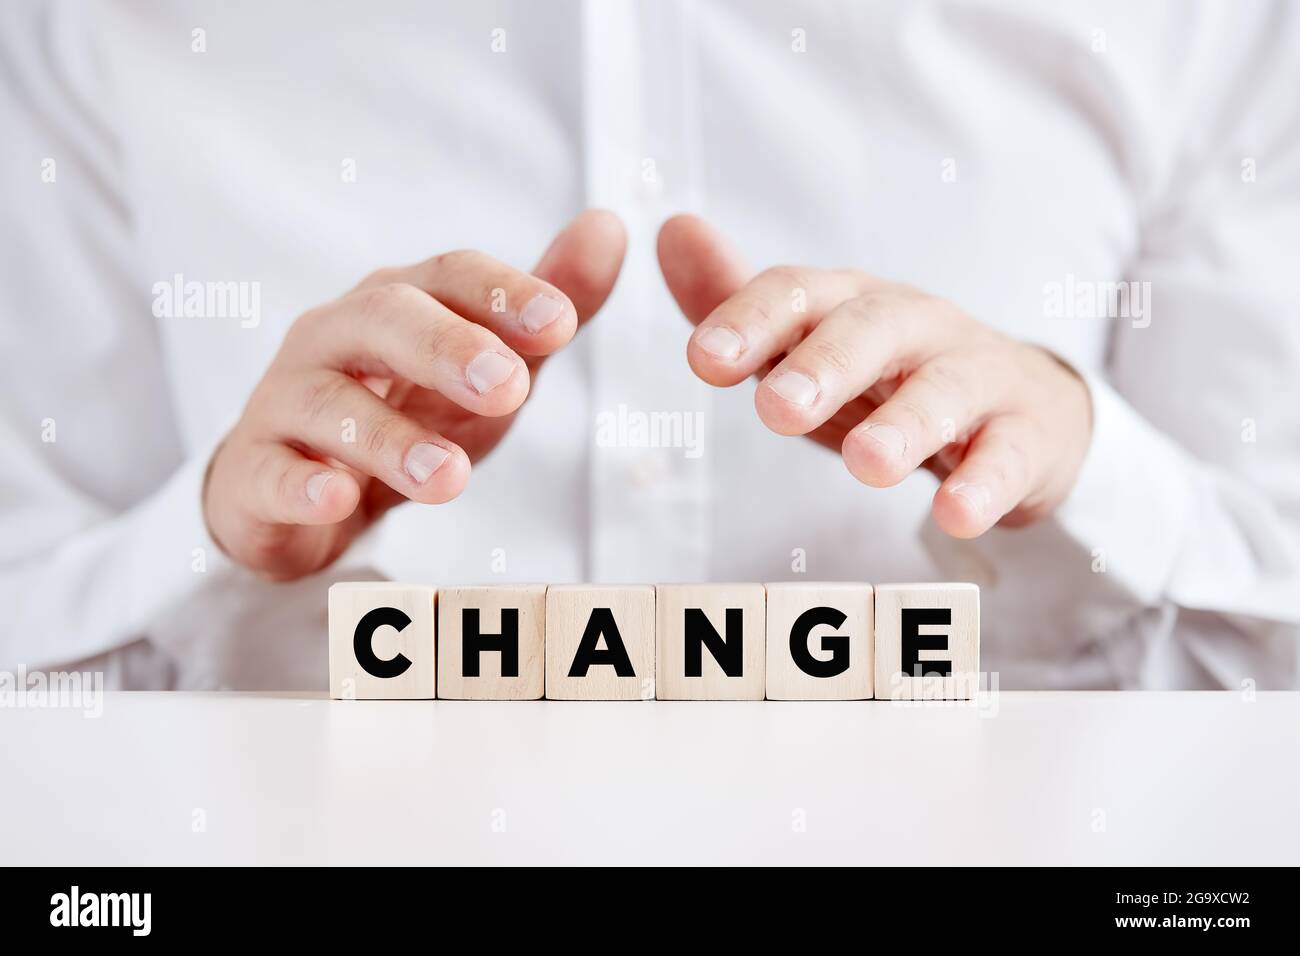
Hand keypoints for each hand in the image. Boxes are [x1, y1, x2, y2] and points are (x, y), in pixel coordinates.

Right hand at [206, 210, 626, 578]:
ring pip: (329, 404)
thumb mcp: (489, 362)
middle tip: (508, 389)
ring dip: (390, 439)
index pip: (449, 276)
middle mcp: (336, 336)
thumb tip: (610, 225)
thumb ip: (545, 307)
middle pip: (384, 322)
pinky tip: (337, 498)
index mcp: (400, 302)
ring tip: (449, 478)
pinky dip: (301, 485)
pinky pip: (269, 473)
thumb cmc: (405, 407)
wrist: (299, 485)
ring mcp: (287, 401)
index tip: (561, 324)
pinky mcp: (254, 471)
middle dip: (447, 349)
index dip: (501, 294)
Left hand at [658, 215, 1091, 537]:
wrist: (1023, 407)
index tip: (704, 361)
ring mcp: (977, 375)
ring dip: (906, 425)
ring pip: (944, 390)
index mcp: (850, 303)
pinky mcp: (1026, 433)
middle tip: (777, 410)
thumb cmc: (891, 378)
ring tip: (869, 465)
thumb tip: (671, 229)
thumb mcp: (812, 344)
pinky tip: (955, 514)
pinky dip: (985, 482)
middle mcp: (915, 326)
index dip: (750, 320)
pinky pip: (1009, 454)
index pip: (798, 292)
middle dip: (825, 364)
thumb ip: (740, 305)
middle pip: (872, 329)